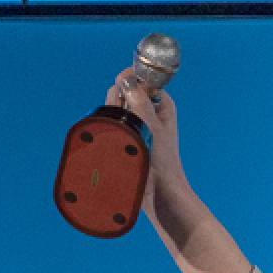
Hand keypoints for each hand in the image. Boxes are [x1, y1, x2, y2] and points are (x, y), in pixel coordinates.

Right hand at [107, 74, 182, 208]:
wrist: (160, 195)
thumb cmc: (164, 165)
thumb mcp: (154, 129)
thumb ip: (140, 103)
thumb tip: (127, 80)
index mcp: (161, 104)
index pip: (139, 78)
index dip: (130, 80)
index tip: (126, 92)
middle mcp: (147, 111)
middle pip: (122, 91)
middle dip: (118, 101)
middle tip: (128, 122)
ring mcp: (135, 124)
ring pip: (113, 107)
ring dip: (113, 116)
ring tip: (124, 137)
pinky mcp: (125, 137)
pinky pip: (110, 123)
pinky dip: (108, 126)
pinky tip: (113, 139)